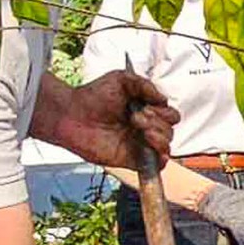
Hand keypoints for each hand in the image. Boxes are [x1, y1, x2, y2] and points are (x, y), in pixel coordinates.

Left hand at [44, 69, 176, 171]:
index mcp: (145, 110)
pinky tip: (151, 147)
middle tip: (136, 117)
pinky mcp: (131, 159)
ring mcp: (138, 144)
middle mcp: (144, 128)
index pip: (169, 115)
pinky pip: (155, 165)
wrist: (73, 114)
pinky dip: (160, 158)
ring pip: (166, 146)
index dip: (164, 111)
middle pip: (170, 130)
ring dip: (159, 136)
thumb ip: (144, 85)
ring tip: (139, 128)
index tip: (147, 106)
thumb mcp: (121, 79)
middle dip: (158, 122)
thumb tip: (163, 99)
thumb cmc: (93, 96)